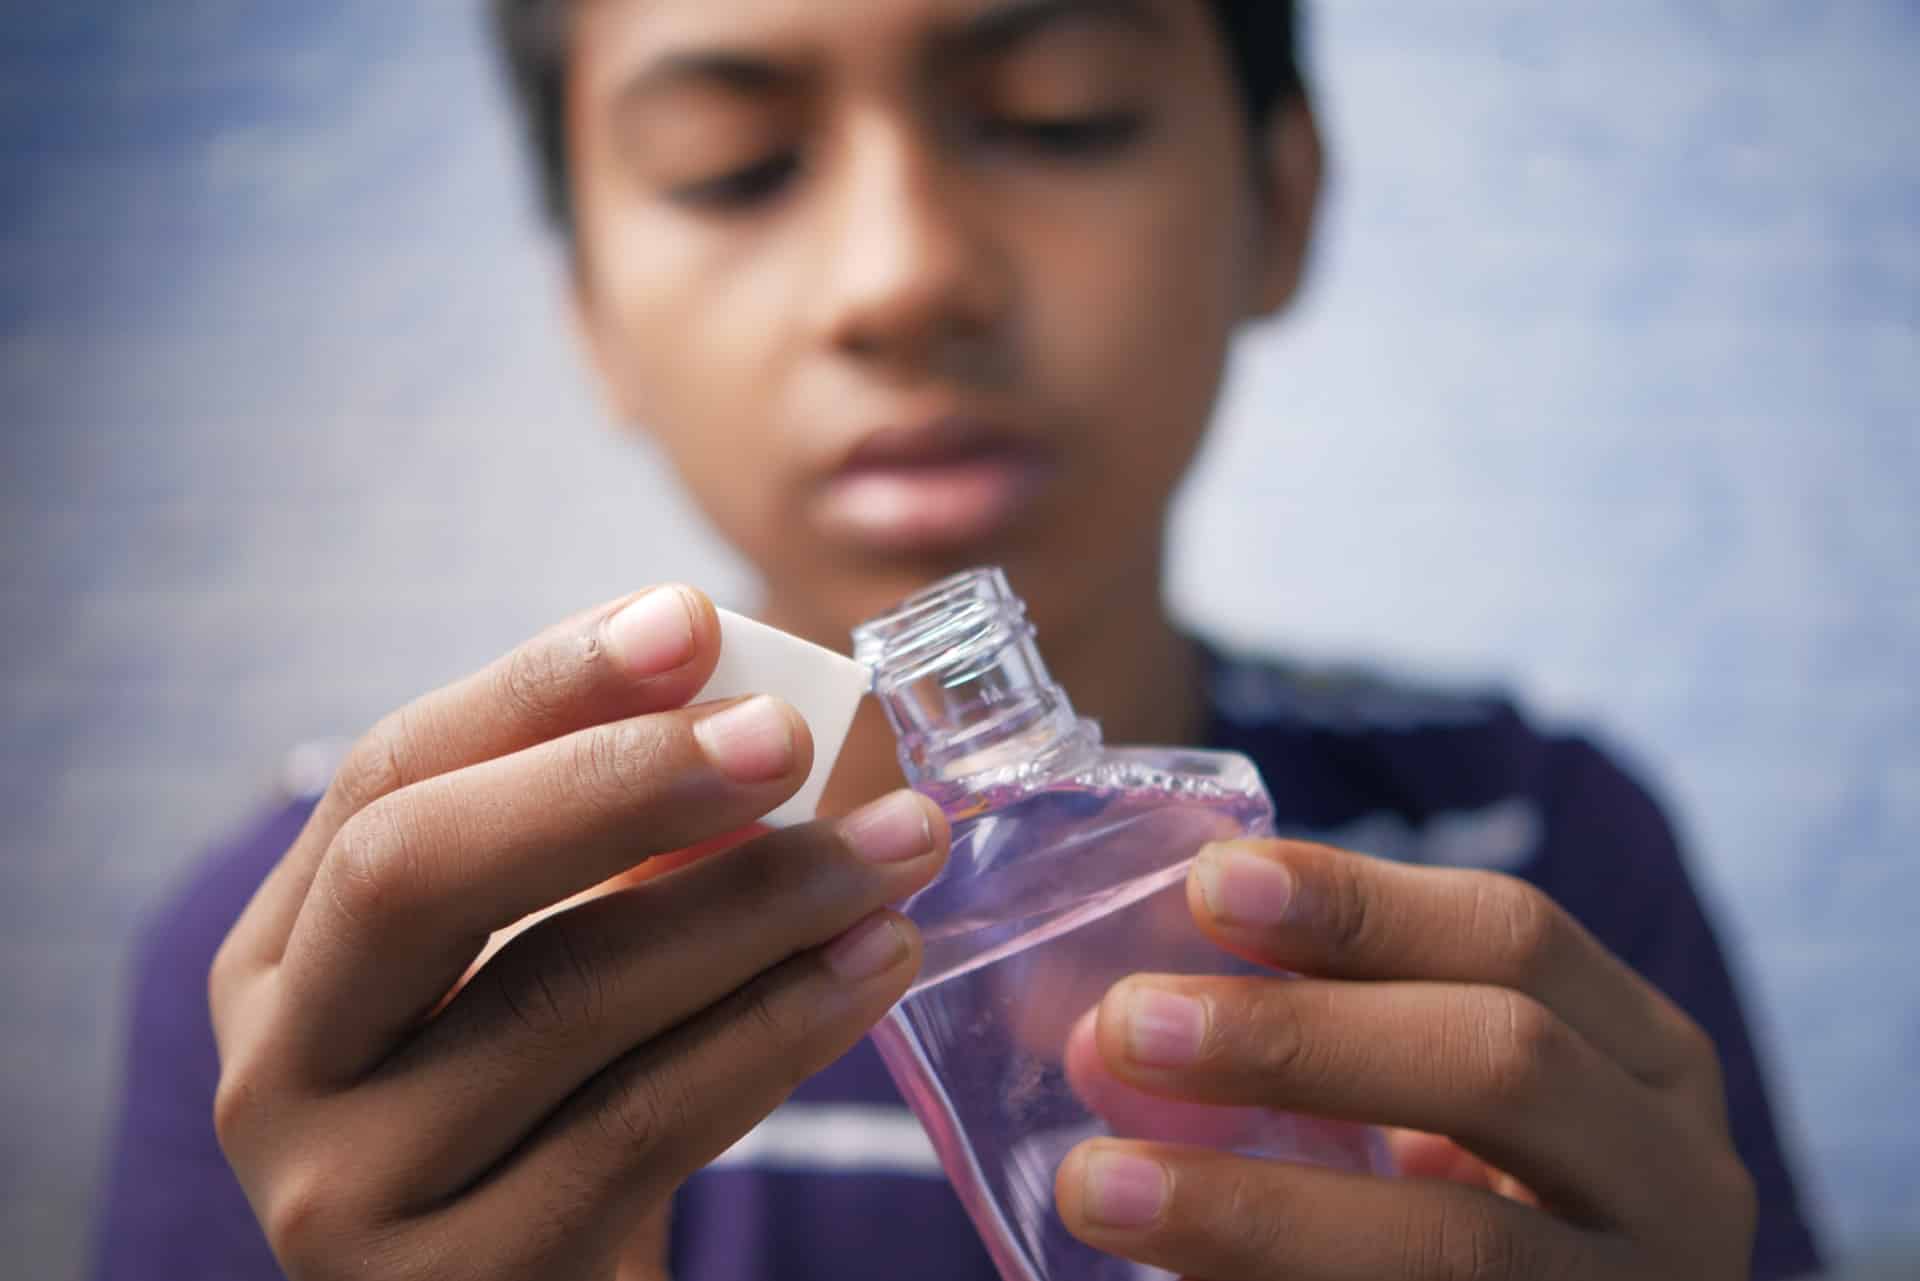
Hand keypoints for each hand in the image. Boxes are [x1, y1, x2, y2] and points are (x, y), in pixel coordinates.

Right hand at [209, 587, 948, 1280]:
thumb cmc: (554, 1116)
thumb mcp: (535, 974)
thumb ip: (600, 851)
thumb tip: (744, 697)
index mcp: (283, 961)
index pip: (387, 779)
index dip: (540, 687)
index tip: (690, 619)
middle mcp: (279, 1073)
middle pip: (419, 872)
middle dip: (615, 781)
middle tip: (786, 738)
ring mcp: (348, 1197)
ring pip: (559, 999)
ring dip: (754, 903)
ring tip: (897, 848)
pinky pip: (643, 1124)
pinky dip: (776, 1027)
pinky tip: (872, 965)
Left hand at [1053, 839, 1755, 1278]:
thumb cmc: (1464, 1217)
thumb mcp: (1431, 1111)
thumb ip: (1308, 1048)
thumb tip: (1096, 1036)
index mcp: (1644, 1059)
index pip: (1514, 937)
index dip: (1358, 904)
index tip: (1207, 883)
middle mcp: (1678, 1177)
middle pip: (1505, 1062)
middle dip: (1298, 1039)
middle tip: (1126, 1027)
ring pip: (1464, 1247)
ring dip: (1257, 1209)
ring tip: (1098, 1186)